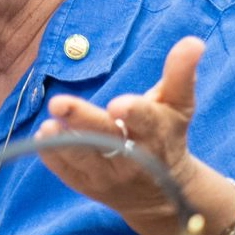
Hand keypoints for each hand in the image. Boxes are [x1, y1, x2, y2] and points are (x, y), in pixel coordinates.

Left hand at [34, 36, 204, 229]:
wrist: (160, 193)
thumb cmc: (166, 135)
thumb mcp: (177, 106)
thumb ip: (180, 74)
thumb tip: (193, 41)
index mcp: (156, 133)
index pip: (146, 121)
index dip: (134, 112)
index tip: (118, 104)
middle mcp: (132, 157)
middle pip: (106, 139)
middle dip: (83, 120)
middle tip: (60, 103)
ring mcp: (108, 175)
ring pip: (83, 159)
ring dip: (63, 143)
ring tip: (48, 126)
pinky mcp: (86, 185)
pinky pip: (66, 172)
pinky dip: (52, 156)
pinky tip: (41, 136)